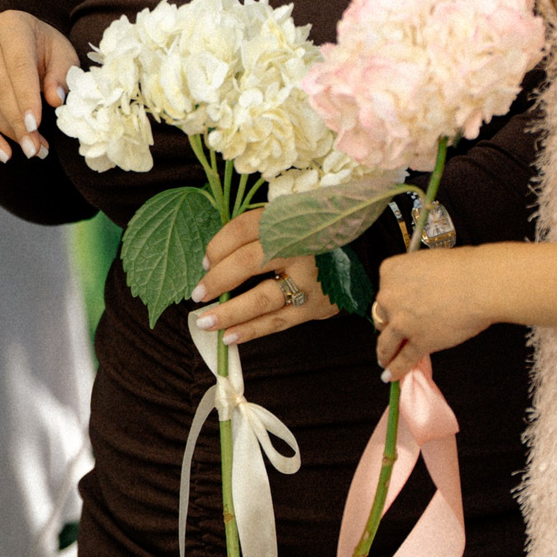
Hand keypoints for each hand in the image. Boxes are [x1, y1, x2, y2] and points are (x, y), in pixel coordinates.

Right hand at [0, 10, 77, 161]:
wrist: (13, 40)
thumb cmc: (40, 49)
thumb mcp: (60, 55)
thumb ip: (61, 75)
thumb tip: (54, 100)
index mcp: (11, 25)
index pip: (17, 66)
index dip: (26, 97)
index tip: (35, 126)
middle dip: (17, 122)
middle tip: (35, 148)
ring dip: (6, 133)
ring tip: (30, 150)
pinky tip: (3, 153)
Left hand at [191, 208, 336, 343]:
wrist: (359, 252)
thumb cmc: (306, 237)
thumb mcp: (283, 222)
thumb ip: (250, 235)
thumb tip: (211, 264)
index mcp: (285, 221)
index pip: (241, 230)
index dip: (217, 247)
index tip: (204, 263)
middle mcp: (297, 248)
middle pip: (248, 262)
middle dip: (218, 281)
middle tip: (197, 295)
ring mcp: (308, 280)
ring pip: (262, 298)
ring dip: (230, 313)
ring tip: (205, 322)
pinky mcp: (317, 306)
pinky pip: (278, 321)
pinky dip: (251, 331)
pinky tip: (229, 336)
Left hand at [373, 245, 494, 380]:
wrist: (479, 284)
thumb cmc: (463, 269)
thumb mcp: (426, 262)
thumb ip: (415, 279)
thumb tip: (420, 293)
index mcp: (390, 272)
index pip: (386, 290)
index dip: (395, 299)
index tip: (400, 305)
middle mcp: (389, 297)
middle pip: (383, 315)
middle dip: (390, 324)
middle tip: (396, 331)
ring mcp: (402, 322)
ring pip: (387, 342)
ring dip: (384, 353)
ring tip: (384, 360)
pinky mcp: (418, 342)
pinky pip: (404, 359)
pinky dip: (396, 370)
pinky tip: (390, 376)